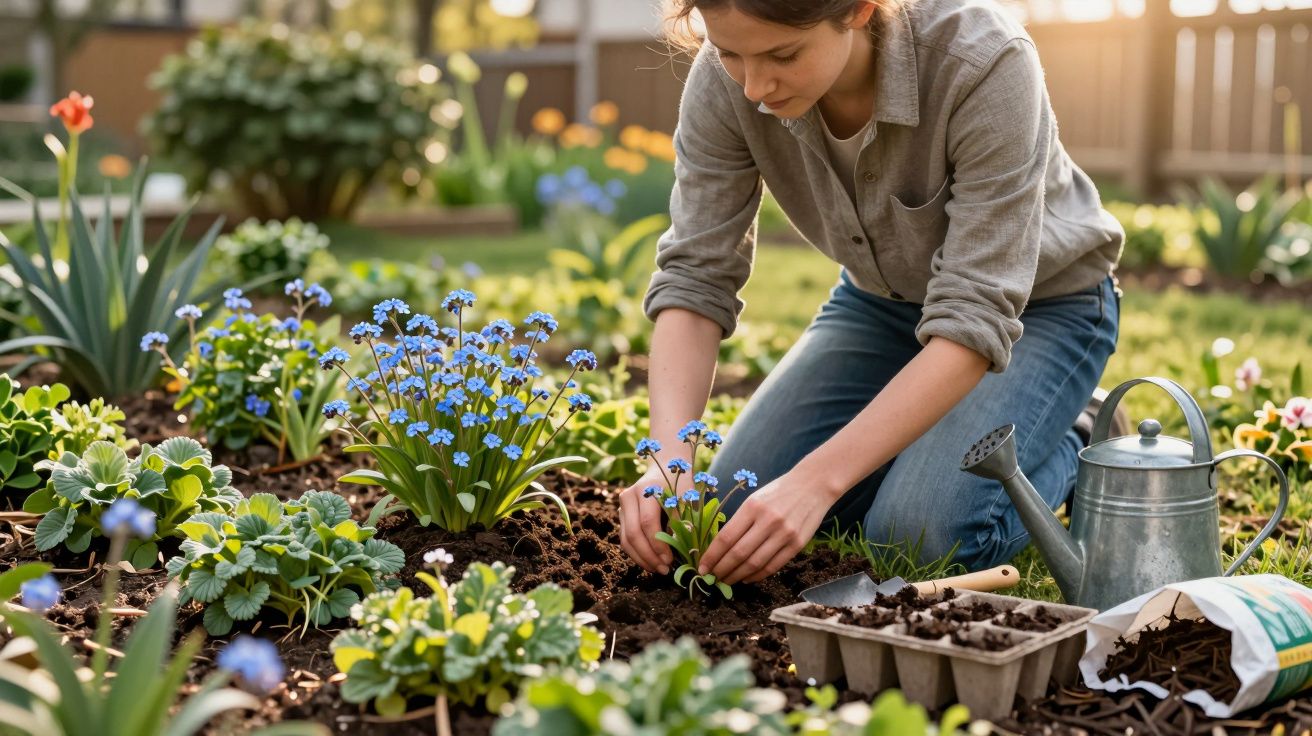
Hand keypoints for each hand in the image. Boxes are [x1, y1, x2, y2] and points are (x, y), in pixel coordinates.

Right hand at [617, 467, 674, 573]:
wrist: (664, 469)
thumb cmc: (680, 484)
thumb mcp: (686, 497)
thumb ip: (683, 519)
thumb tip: (680, 546)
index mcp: (645, 489)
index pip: (648, 522)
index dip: (658, 544)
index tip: (670, 559)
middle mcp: (628, 497)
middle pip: (633, 533)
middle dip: (649, 555)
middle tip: (664, 569)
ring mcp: (622, 507)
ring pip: (626, 540)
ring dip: (641, 558)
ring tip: (658, 569)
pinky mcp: (622, 517)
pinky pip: (625, 540)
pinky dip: (637, 554)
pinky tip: (650, 562)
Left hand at [698, 471, 831, 584]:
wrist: (813, 486)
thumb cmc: (778, 493)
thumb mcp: (755, 499)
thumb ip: (740, 522)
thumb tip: (720, 549)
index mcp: (752, 507)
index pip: (726, 537)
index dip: (711, 556)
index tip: (702, 567)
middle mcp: (768, 521)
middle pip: (738, 554)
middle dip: (722, 570)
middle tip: (712, 578)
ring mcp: (784, 534)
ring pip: (755, 563)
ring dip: (737, 576)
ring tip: (727, 581)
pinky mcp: (797, 545)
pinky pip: (773, 566)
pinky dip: (757, 576)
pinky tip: (747, 578)